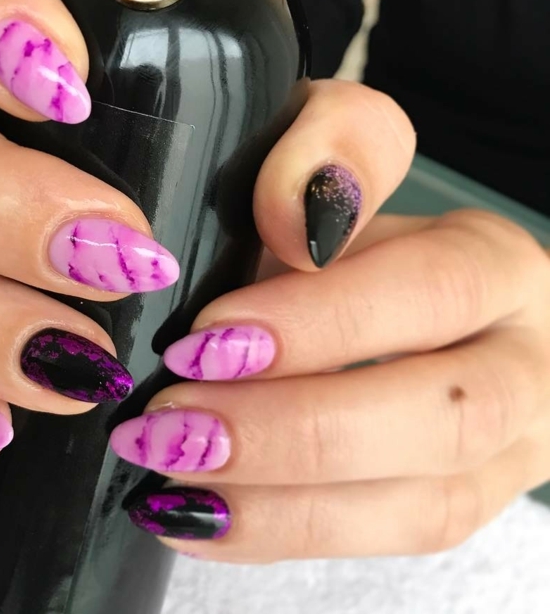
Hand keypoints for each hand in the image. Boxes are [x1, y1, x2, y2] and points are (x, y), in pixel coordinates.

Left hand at [109, 94, 549, 559]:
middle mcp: (519, 360)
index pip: (432, 290)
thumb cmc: (347, 222)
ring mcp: (499, 447)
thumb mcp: (338, 155)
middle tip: (177, 425)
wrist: (394, 293)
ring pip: (422, 505)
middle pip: (443, 416)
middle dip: (298, 430)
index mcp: (492, 265)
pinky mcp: (453, 500)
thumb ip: (329, 150)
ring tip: (176, 475)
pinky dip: (284, 532)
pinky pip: (386, 541)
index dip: (321, 320)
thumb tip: (297, 218)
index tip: (209, 337)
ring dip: (285, 501)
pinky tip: (200, 518)